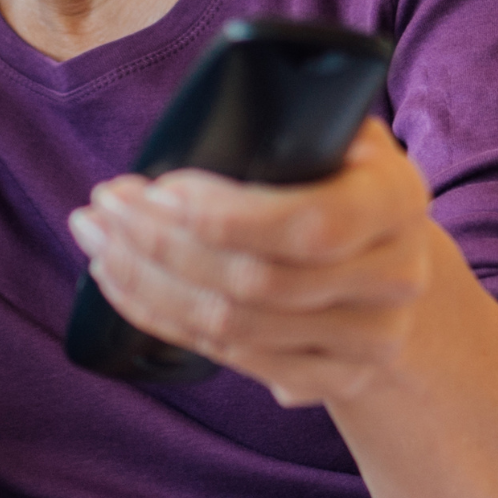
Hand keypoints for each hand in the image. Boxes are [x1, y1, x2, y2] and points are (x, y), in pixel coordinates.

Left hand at [68, 118, 464, 409]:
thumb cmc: (344, 183)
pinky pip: (234, 359)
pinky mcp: (337, 379)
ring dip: (148, 283)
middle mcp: (396, 276)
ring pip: (235, 327)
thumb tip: (212, 117)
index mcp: (398, 198)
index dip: (226, 216)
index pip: (312, 223)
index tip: (157, 187)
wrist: (397, 264)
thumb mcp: (339, 139)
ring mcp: (371, 340)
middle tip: (104, 206)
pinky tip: (124, 284)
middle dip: (161, 244)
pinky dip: (164, 320)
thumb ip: (292, 126)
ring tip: (100, 239)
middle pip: (258, 282)